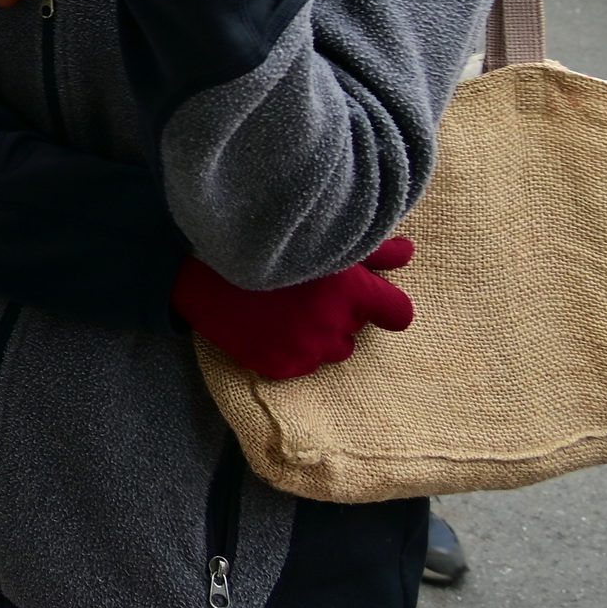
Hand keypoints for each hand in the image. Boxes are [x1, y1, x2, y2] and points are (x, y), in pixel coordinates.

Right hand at [173, 238, 415, 379]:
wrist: (198, 264)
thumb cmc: (265, 243)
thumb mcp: (320, 241)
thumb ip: (371, 251)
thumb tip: (408, 253)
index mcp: (352, 292)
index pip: (398, 314)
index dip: (385, 305)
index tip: (368, 297)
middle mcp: (334, 325)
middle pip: (357, 330)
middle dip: (340, 314)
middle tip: (306, 291)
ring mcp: (306, 349)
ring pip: (331, 350)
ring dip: (318, 334)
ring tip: (286, 308)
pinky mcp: (279, 366)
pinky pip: (300, 365)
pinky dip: (289, 348)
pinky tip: (269, 323)